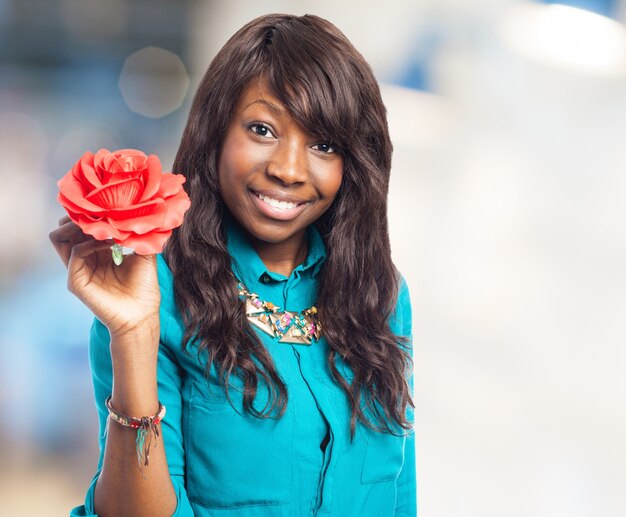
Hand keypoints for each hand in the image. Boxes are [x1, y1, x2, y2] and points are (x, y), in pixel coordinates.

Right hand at [49, 215, 160, 342]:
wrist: (142, 315)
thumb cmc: (144, 288)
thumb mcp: (143, 254)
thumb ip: (135, 235)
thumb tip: (135, 214)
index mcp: (98, 254)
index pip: (81, 228)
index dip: (89, 216)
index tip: (107, 207)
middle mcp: (85, 260)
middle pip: (66, 230)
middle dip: (80, 217)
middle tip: (100, 213)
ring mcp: (78, 271)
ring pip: (60, 238)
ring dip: (79, 226)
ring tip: (101, 225)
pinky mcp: (76, 281)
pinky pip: (74, 253)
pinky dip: (90, 243)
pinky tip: (109, 243)